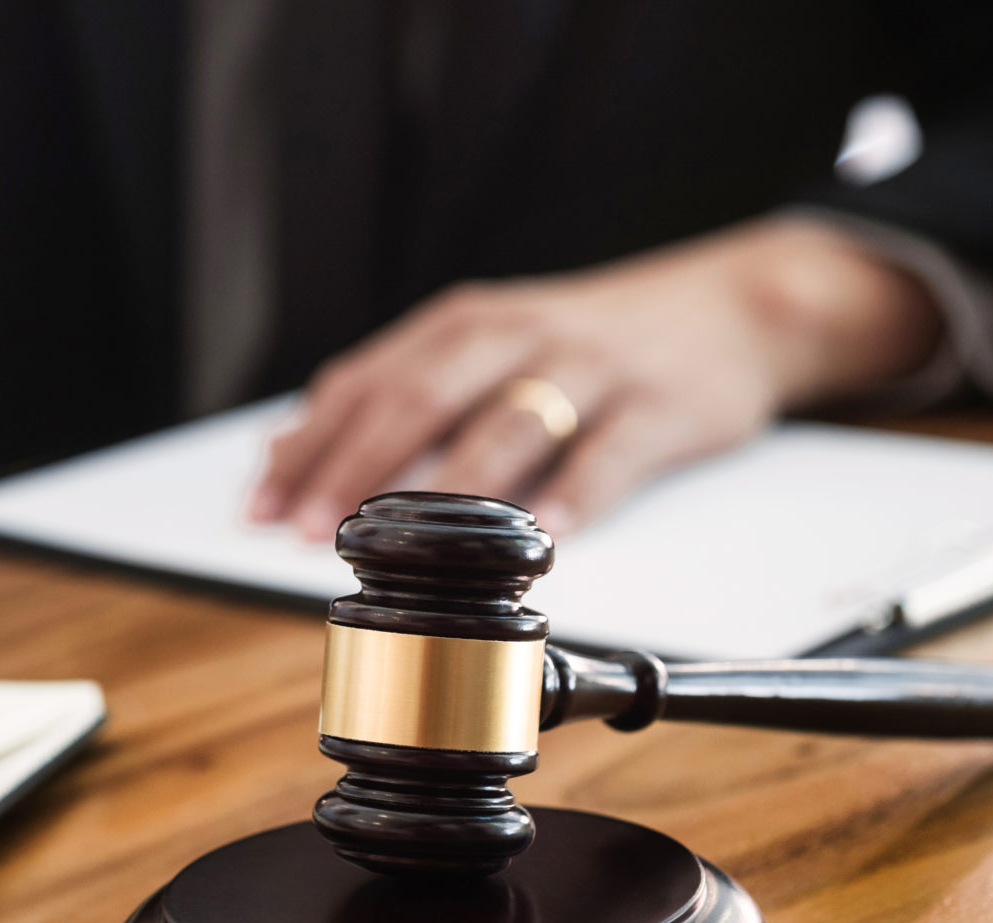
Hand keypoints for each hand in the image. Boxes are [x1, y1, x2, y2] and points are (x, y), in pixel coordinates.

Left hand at [250, 217, 942, 539]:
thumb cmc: (584, 342)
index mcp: (463, 324)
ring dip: (450, 488)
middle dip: (356, 468)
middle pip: (420, 399)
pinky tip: (542, 537)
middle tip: (311, 529)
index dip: (308, 444)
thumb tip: (293, 450)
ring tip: (406, 543)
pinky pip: (610, 454)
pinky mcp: (659, 405)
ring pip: (509, 423)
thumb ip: (399, 391)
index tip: (261, 504)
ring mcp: (589, 368)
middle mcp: (516, 335)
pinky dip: (574, 495)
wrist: (731, 308)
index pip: (365, 382)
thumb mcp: (488, 345)